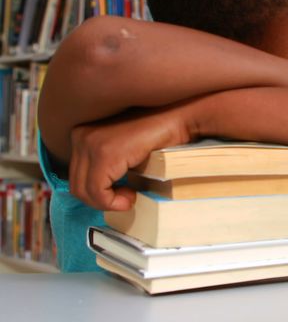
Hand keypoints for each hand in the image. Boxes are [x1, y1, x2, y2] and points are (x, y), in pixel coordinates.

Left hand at [68, 101, 198, 210]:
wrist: (178, 119)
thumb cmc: (158, 135)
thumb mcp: (123, 151)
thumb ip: (106, 165)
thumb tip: (99, 194)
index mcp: (81, 133)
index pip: (76, 175)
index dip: (97, 193)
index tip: (122, 194)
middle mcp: (80, 136)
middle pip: (77, 185)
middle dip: (101, 200)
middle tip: (126, 199)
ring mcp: (90, 144)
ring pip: (84, 191)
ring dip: (107, 202)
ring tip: (129, 198)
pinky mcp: (105, 154)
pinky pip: (98, 191)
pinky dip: (112, 202)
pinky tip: (130, 198)